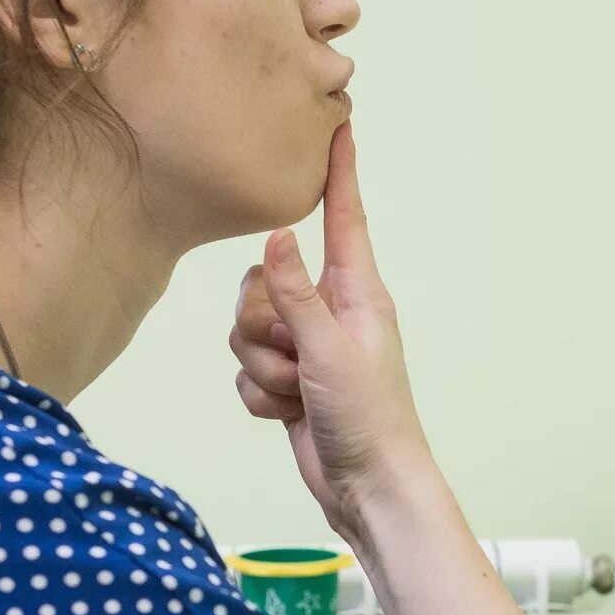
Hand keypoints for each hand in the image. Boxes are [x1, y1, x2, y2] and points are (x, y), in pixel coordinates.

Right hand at [229, 124, 433, 541]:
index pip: (342, 217)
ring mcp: (307, 347)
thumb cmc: (369, 418)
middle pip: (261, 283)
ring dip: (262, 368)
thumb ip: (296, 294)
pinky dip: (260, 397)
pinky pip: (245, 372)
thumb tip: (276, 235)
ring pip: (246, 330)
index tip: (338, 125)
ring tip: (298, 392)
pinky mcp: (288, 381)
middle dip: (262, 325)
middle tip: (295, 359)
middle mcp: (330, 312)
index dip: (336, 172)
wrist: (369, 489)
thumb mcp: (330, 350)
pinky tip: (288, 416)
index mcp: (357, 292)